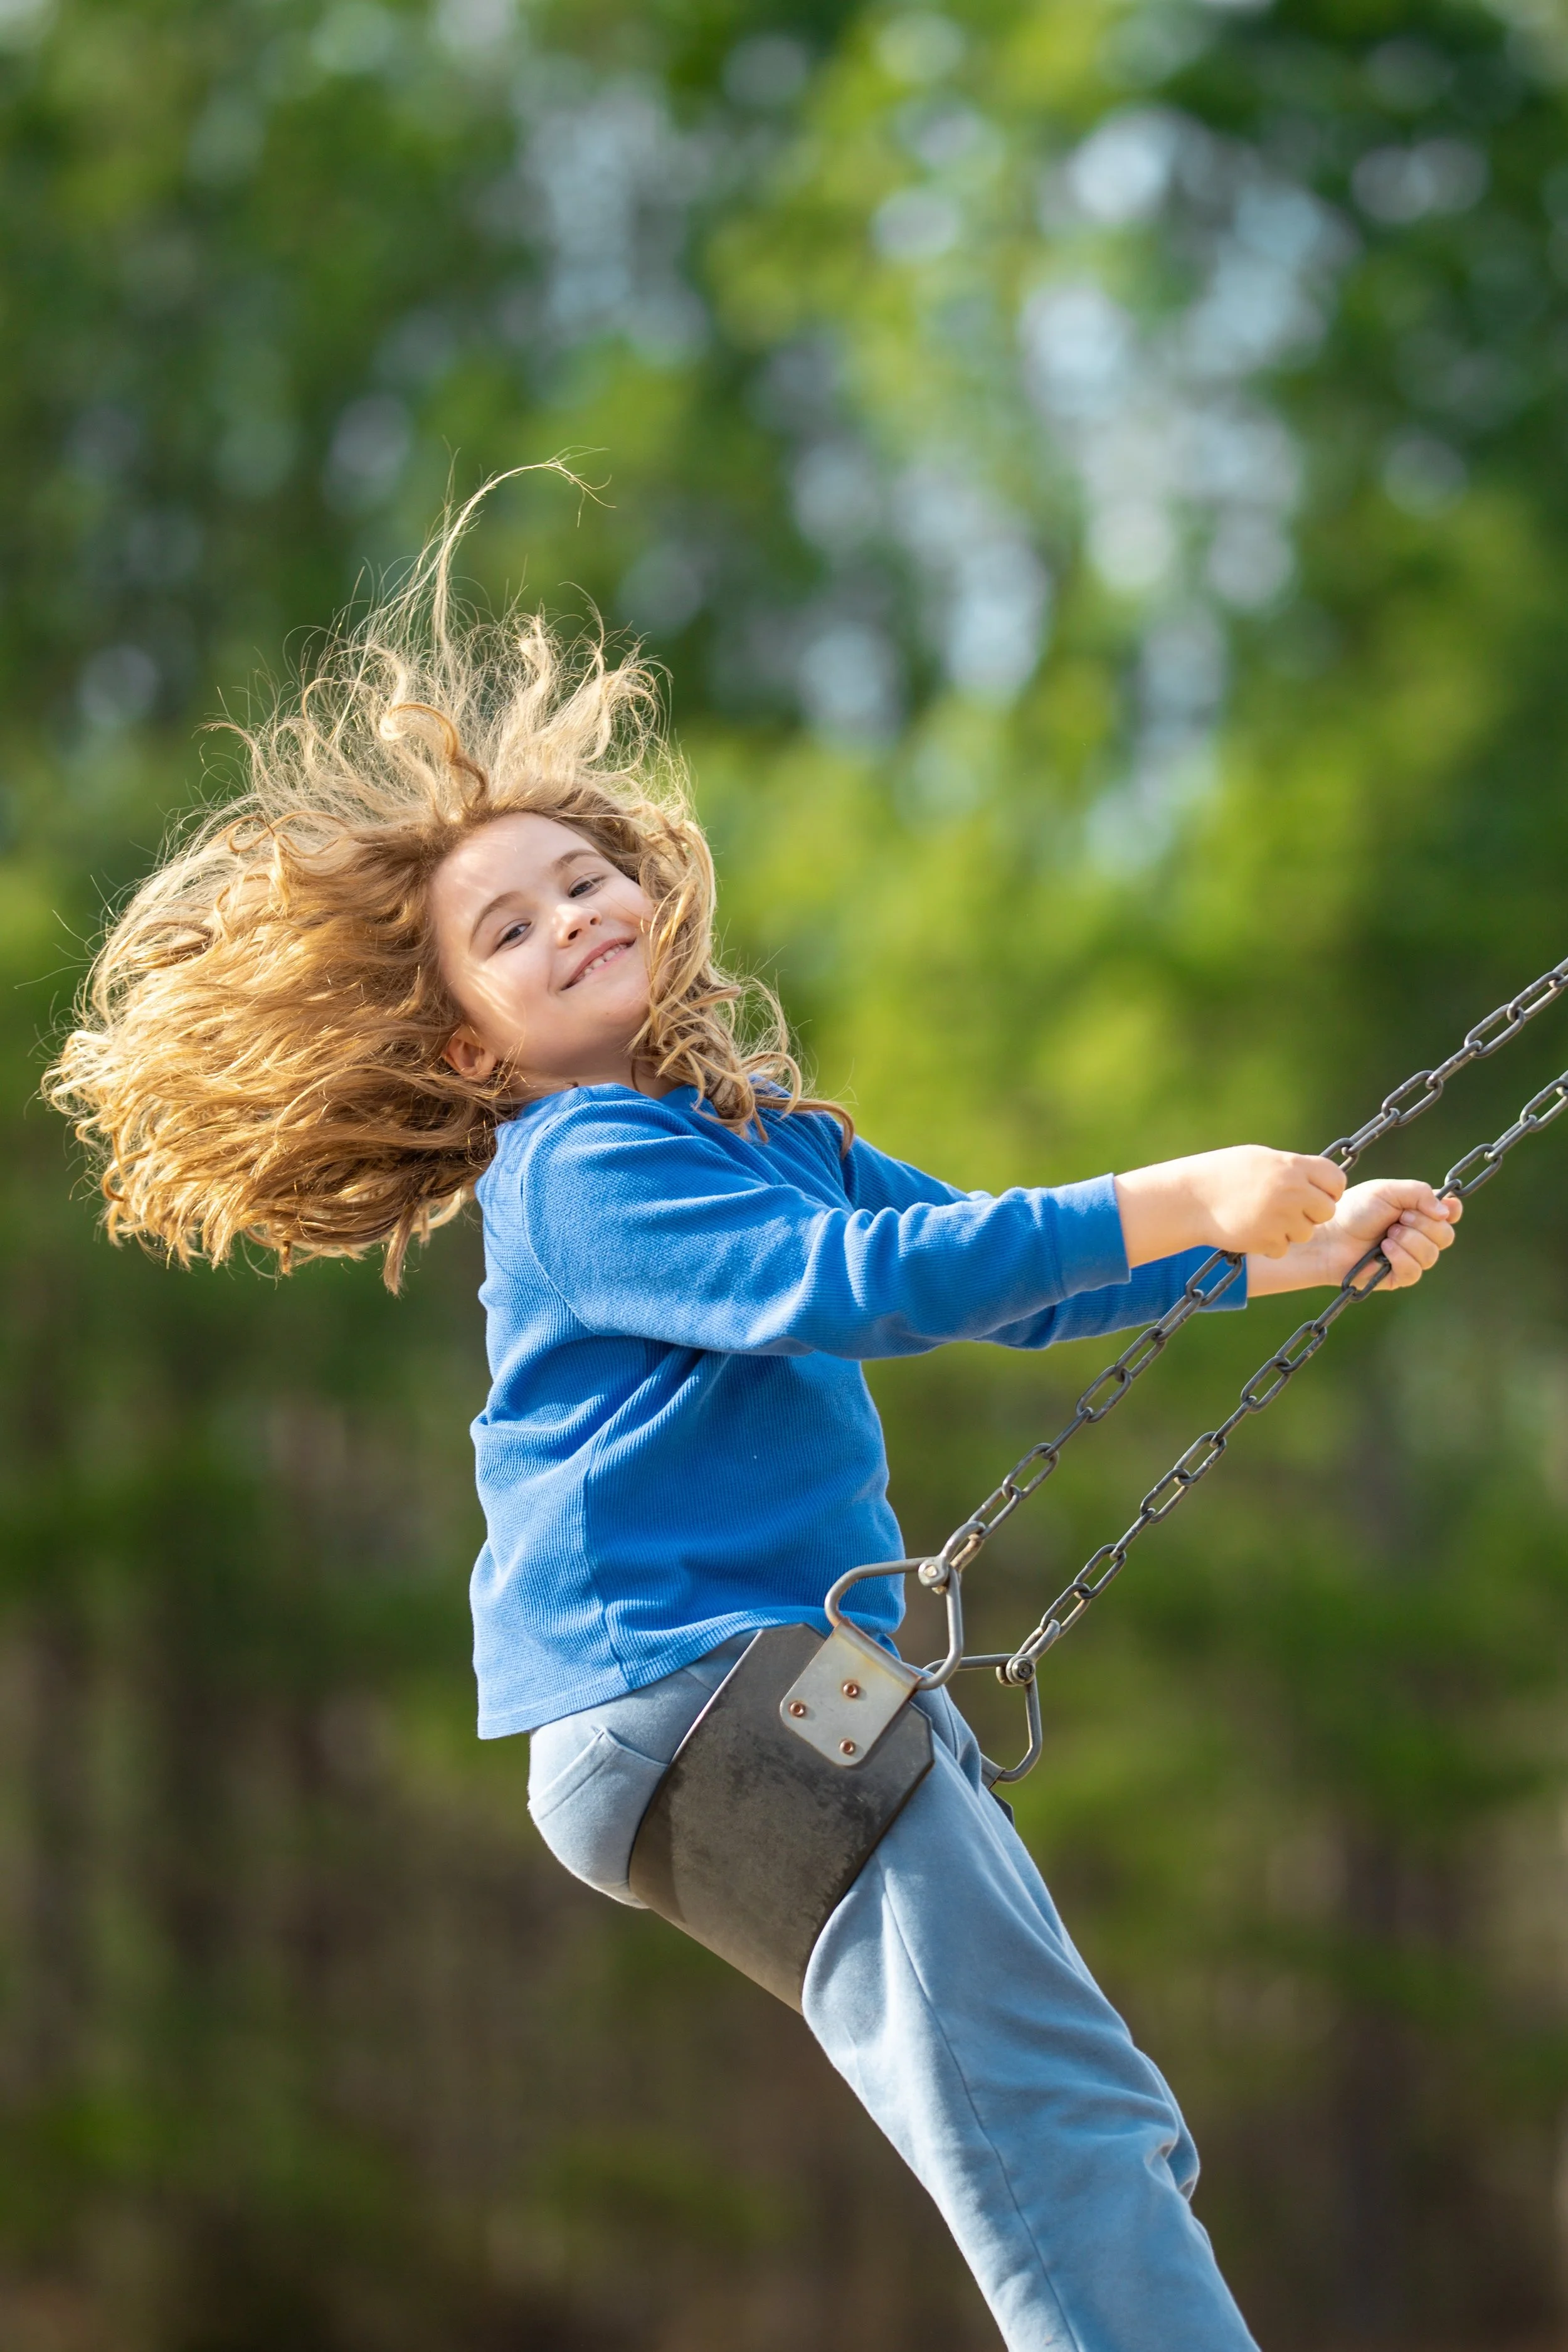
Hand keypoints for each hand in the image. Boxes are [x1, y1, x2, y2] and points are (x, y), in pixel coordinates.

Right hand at [1117, 1145, 1347, 1267]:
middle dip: (1312, 1213)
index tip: (1317, 1193)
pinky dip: (1270, 1244)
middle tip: (1290, 1210)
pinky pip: (1284, 1248)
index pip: (1336, 1180)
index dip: (1329, 1189)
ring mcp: (1281, 1217)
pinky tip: (1251, 1230)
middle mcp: (1292, 1191)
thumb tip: (1320, 1181)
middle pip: (1327, 1211)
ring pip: (1306, 1233)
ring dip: (1290, 1230)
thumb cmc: (1222, 1174)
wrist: (1189, 1199)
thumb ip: (1293, 1169)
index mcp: (1292, 1166)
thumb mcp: (1260, 1159)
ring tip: (1263, 1218)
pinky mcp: (1268, 1240)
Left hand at [1245, 1178, 1460, 1297]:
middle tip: (1399, 1219)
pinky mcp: (1397, 1276)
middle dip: (1424, 1225)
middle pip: (1445, 1235)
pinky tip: (1384, 1250)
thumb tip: (1446, 1211)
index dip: (1451, 1211)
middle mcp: (1418, 1234)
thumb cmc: (1354, 1210)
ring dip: (1410, 1241)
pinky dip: (1401, 1258)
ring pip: (1432, 1254)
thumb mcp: (1386, 1191)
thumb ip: (1419, 1193)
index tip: (1442, 1209)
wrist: (1329, 1236)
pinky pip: (1415, 1272)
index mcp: (1418, 1211)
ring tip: (1387, 1235)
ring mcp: (1409, 1257)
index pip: (1450, 1213)